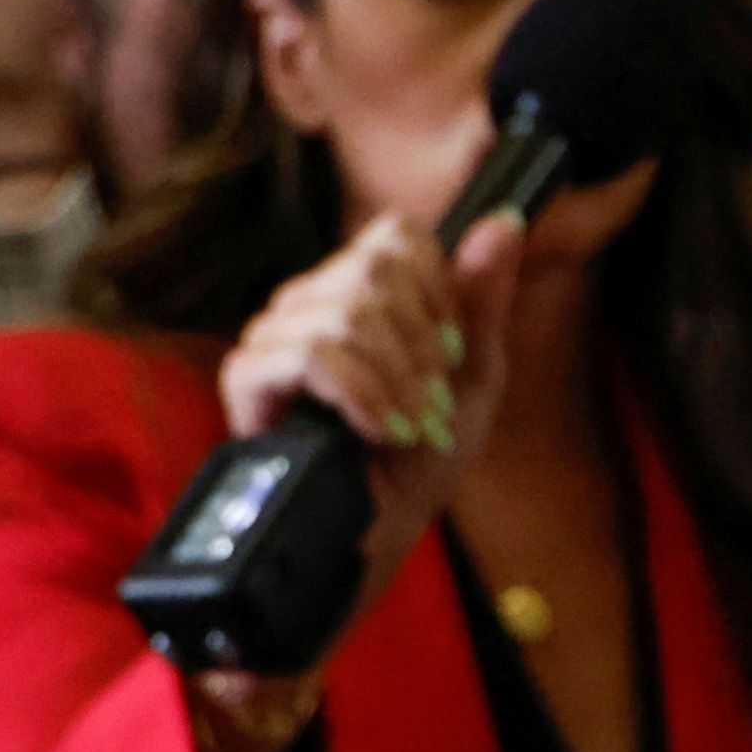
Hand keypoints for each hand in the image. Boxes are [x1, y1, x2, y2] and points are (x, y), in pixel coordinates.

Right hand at [211, 201, 535, 663]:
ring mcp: (273, 335)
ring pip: (345, 312)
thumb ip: (484, 296)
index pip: (397, 235)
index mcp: (358, 289)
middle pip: (374, 268)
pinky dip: (359, 394)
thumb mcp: (473, 374)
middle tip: (432, 404)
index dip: (440, 292)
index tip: (453, 352)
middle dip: (422, 346)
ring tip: (408, 427)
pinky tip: (374, 430)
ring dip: (397, 381)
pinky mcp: (247, 378)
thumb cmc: (422, 459)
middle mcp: (310, 300)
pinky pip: (309, 352)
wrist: (381, 533)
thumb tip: (505, 218)